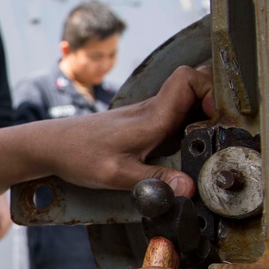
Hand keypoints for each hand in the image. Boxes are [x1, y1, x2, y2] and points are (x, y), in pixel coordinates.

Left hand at [0, 66, 213, 202]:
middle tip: (219, 128)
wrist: (49, 146)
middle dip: (215, 101)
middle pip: (196, 85)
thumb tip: (188, 189)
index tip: (218, 116)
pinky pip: (172, 113)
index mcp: (150, 116)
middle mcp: (151, 110)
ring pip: (186, 100)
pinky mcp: (140, 123)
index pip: (190, 79)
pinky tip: (183, 145)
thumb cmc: (77, 155)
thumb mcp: (115, 175)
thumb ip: (152, 182)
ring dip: (201, 114)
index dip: (211, 90)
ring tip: (205, 139)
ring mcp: (146, 115)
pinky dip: (185, 123)